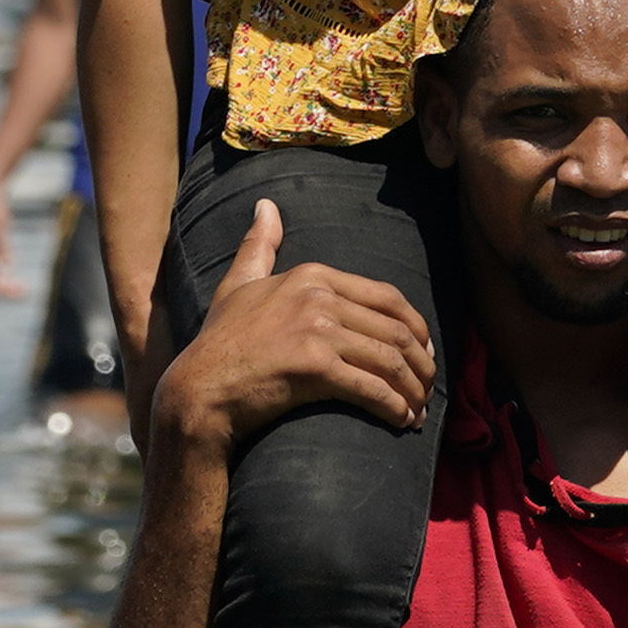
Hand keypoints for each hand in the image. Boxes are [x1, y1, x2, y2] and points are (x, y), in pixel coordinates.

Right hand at [149, 203, 429, 452]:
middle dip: (421, 363)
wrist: (199, 390)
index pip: (387, 297)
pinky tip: (402, 422)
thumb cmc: (220, 342)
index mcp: (311, 275)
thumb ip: (258, 246)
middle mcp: (317, 297)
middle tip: (428, 389)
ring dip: (413, 390)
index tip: (425, 352)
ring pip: (389, 360)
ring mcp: (316, 330)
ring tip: (418, 411)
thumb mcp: (238, 284)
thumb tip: (266, 205)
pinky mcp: (314, 367)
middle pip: (395, 329)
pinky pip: (371, 387)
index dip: (416, 328)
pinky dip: (394, 407)